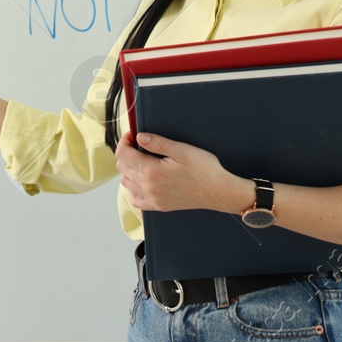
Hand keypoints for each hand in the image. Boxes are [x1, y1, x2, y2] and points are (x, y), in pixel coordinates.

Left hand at [115, 132, 240, 213]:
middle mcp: (148, 187)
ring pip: (126, 183)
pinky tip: (142, 180)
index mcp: (152, 171)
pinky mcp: (159, 206)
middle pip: (122, 168)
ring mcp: (153, 199)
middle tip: (139, 145)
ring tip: (142, 160)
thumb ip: (158, 143)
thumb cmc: (204, 169)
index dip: (124, 141)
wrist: (219, 192)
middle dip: (126, 153)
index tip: (132, 135)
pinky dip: (133, 189)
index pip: (123, 155)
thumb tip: (139, 137)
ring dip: (128, 169)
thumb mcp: (182, 150)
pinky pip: (135, 200)